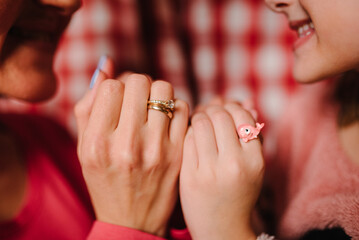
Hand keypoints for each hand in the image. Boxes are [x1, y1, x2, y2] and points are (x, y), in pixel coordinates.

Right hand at [75, 63, 188, 236]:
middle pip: (139, 82)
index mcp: (97, 143)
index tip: (117, 98)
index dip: (114, 86)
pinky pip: (183, 108)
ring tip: (151, 108)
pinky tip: (166, 120)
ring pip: (164, 89)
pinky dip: (174, 107)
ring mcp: (156, 150)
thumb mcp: (84, 148)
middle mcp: (127, 145)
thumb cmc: (104, 181)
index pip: (110, 86)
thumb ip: (88, 105)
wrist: (132, 221)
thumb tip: (106, 64)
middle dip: (136, 85)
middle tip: (135, 99)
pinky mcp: (178, 153)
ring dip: (156, 93)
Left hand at [180, 101, 263, 239]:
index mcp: (255, 160)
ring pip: (201, 123)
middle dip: (213, 110)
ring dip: (199, 117)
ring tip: (200, 123)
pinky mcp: (190, 176)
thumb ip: (251, 134)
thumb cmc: (239, 193)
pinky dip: (189, 132)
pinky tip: (192, 138)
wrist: (222, 229)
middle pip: (219, 116)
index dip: (231, 108)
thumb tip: (244, 101)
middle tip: (209, 114)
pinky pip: (187, 138)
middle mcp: (235, 164)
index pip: (241, 116)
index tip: (225, 112)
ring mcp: (210, 171)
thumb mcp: (253, 166)